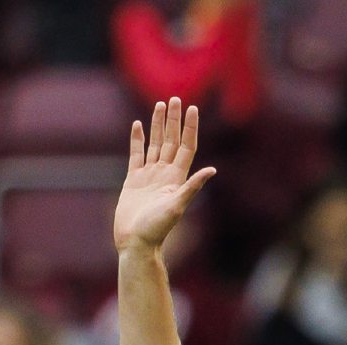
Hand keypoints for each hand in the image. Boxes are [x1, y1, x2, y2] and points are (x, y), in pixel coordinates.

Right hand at [114, 97, 216, 256]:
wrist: (136, 243)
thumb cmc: (157, 229)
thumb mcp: (177, 207)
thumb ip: (192, 187)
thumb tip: (212, 170)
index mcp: (177, 178)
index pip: (186, 146)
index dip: (190, 128)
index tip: (192, 108)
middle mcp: (165, 175)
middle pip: (171, 141)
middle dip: (174, 120)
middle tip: (175, 98)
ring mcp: (149, 176)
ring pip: (155, 144)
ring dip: (157, 125)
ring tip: (160, 105)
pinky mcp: (134, 181)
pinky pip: (137, 154)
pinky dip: (138, 139)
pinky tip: (139, 125)